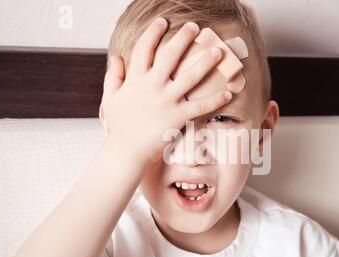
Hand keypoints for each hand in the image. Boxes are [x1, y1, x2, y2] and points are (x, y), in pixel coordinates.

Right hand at [98, 17, 232, 163]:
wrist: (125, 152)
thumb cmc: (118, 128)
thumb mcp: (110, 99)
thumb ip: (113, 77)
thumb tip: (116, 58)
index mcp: (135, 80)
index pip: (144, 49)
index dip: (153, 33)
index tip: (162, 22)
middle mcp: (152, 86)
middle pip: (170, 56)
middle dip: (183, 38)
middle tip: (195, 27)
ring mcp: (166, 101)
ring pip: (189, 77)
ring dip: (205, 63)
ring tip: (218, 52)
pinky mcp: (177, 117)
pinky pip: (200, 106)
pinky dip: (216, 100)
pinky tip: (229, 93)